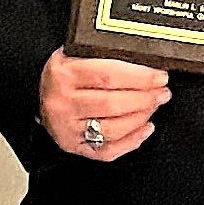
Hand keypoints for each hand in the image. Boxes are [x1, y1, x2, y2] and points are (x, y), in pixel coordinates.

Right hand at [39, 48, 170, 161]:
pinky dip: (132, 140)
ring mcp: (68, 128)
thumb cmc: (64, 75)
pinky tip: (144, 127)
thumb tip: (145, 58)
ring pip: (113, 129)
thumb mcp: (75, 54)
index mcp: (64, 74)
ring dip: (141, 117)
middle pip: (112, 103)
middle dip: (145, 98)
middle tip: (161, 91)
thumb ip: (104, 54)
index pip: (108, 74)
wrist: (42, 96)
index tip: (158, 75)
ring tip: (153, 106)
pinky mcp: (75, 146)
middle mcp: (63, 102)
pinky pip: (108, 150)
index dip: (140, 77)